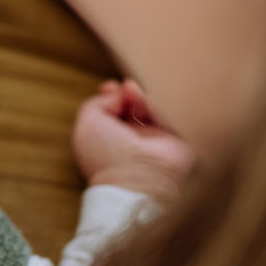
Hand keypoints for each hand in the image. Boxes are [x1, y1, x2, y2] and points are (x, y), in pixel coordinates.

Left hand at [72, 80, 194, 201]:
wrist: (139, 178)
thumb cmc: (108, 155)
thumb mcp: (88, 124)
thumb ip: (98, 102)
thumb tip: (119, 92)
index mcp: (109, 143)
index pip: (113, 114)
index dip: (112, 96)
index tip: (109, 87)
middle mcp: (132, 142)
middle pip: (133, 108)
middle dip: (127, 93)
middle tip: (124, 87)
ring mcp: (155, 141)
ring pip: (150, 108)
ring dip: (139, 95)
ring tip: (131, 89)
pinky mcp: (177, 139)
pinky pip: (167, 114)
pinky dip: (154, 103)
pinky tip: (143, 98)